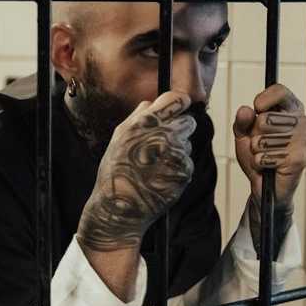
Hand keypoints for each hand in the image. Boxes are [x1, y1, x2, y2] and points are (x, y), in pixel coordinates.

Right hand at [77, 91, 195, 251]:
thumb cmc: (116, 170)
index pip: (177, 99)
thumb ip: (137, 117)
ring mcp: (177, 154)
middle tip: (163, 143)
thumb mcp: (119, 137)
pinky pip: (186, 163)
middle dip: (179, 129)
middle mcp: (165, 135)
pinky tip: (160, 176)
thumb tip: (151, 102)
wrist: (121, 206)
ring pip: (187, 144)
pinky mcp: (185, 171)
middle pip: (188, 121)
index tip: (179, 108)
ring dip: (177, 151)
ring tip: (155, 165)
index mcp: (146, 122)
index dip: (179, 103)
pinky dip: (177, 168)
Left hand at [233, 84, 305, 210]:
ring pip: (263, 138)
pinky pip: (265, 156)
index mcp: (292, 110)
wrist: (265, 185)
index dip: (263, 100)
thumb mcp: (244, 134)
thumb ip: (242, 121)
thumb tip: (245, 110)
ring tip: (265, 156)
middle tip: (260, 145)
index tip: (257, 108)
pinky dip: (259, 163)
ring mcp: (303, 140)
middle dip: (254, 135)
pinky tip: (269, 166)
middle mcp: (303, 122)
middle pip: (265, 118)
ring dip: (256, 151)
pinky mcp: (299, 159)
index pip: (280, 91)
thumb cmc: (257, 154)